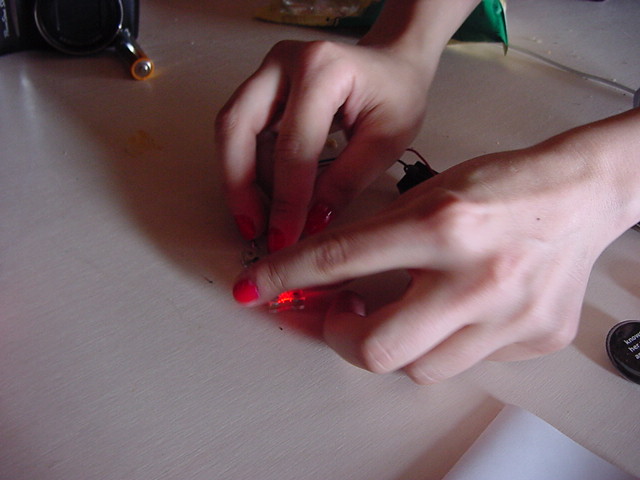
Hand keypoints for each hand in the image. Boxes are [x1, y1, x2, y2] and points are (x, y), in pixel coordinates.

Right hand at [215, 39, 434, 251]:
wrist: (392, 64)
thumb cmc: (395, 95)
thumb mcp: (385, 143)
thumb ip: (346, 182)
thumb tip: (310, 222)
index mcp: (321, 69)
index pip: (293, 146)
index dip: (287, 199)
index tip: (285, 238)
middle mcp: (283, 62)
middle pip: (236, 127)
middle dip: (239, 185)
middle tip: (253, 228)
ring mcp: (267, 73)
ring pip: (232, 131)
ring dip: (242, 180)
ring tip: (264, 218)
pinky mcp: (261, 89)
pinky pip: (242, 132)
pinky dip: (250, 168)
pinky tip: (269, 196)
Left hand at [231, 126, 631, 383]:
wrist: (578, 195)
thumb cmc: (503, 184)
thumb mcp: (428, 192)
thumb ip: (377, 238)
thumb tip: (324, 279)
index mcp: (442, 224)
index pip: (339, 259)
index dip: (286, 277)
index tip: (258, 290)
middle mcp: (476, 276)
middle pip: (374, 347)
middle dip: (335, 336)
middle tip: (332, 315)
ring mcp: (509, 316)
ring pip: (417, 368)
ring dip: (391, 343)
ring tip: (395, 311)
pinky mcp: (531, 339)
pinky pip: (463, 363)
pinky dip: (441, 343)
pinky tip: (447, 315)